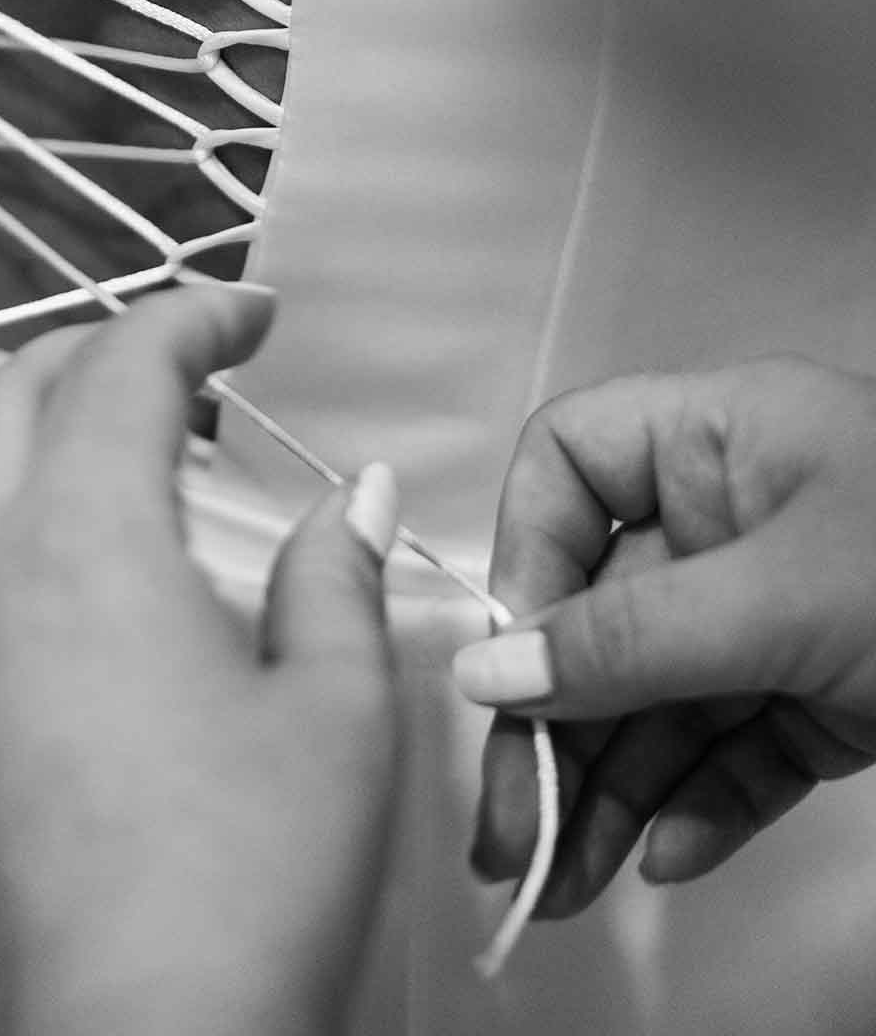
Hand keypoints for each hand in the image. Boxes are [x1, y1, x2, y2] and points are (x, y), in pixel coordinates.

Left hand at [0, 284, 400, 1035]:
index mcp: (84, 539)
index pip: (125, 364)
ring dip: (22, 436)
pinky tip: (22, 584)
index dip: (195, 316)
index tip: (246, 314)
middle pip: (14, 397)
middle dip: (98, 353)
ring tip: (103, 455)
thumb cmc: (231, 908)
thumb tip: (352, 505)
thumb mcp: (336, 717)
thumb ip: (337, 579)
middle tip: (179, 362)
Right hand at [460, 358, 875, 915]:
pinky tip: (662, 855)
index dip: (528, 559)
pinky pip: (738, 750)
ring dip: (607, 789)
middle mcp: (742, 517)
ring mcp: (789, 613)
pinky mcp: (835, 699)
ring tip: (560, 883)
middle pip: (605, 610)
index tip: (513, 666)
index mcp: (723, 439)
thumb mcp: (781, 599)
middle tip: (511, 835)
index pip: (572, 466)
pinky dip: (698, 804)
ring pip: (665, 698)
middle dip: (553, 723)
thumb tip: (488, 670)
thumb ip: (630, 639)